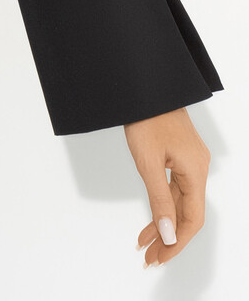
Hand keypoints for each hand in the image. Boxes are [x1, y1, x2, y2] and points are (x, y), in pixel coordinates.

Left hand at [124, 107, 210, 266]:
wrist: (145, 85)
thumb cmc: (147, 117)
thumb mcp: (149, 162)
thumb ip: (159, 199)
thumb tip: (168, 234)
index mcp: (196, 170)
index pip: (192, 218)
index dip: (177, 241)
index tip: (160, 257)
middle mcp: (197, 168)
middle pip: (186, 213)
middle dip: (168, 237)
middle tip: (150, 258)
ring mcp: (189, 161)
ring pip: (179, 202)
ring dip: (163, 223)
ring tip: (145, 244)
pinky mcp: (178, 154)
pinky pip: (173, 187)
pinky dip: (161, 204)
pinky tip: (150, 219)